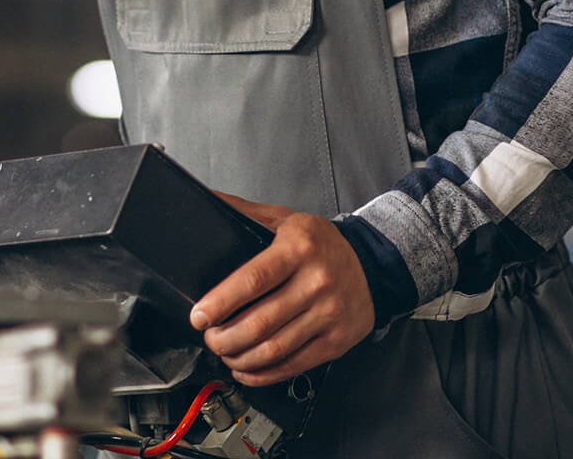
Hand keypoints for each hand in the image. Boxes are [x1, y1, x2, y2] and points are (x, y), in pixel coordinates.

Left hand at [189, 191, 374, 386]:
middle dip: (224, 337)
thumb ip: (244, 212)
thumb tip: (206, 199)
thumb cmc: (322, 244)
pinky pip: (293, 365)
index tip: (200, 316)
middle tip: (209, 337)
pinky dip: (264, 374)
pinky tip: (246, 368)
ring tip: (224, 352)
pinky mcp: (335, 341)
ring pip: (274, 349)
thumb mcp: (285, 219)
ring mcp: (328, 314)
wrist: (372, 266)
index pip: (253, 280)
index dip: (221, 302)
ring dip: (240, 357)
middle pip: (260, 322)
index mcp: (299, 248)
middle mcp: (316, 282)